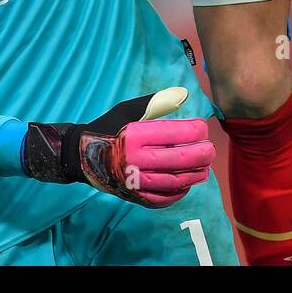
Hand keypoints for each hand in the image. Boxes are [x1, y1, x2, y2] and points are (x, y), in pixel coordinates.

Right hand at [22, 86, 213, 207]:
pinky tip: (187, 182)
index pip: (175, 133)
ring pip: (176, 181)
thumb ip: (158, 101)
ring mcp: (135, 182)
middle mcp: (134, 161)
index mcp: (134, 136)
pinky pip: (164, 198)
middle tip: (210, 149)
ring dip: (196, 174)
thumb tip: (185, 94)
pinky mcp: (134, 197)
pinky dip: (180, 192)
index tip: (202, 128)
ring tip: (204, 166)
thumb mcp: (129, 109)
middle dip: (202, 154)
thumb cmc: (109, 128)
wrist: (81, 157)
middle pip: (180, 160)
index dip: (196, 130)